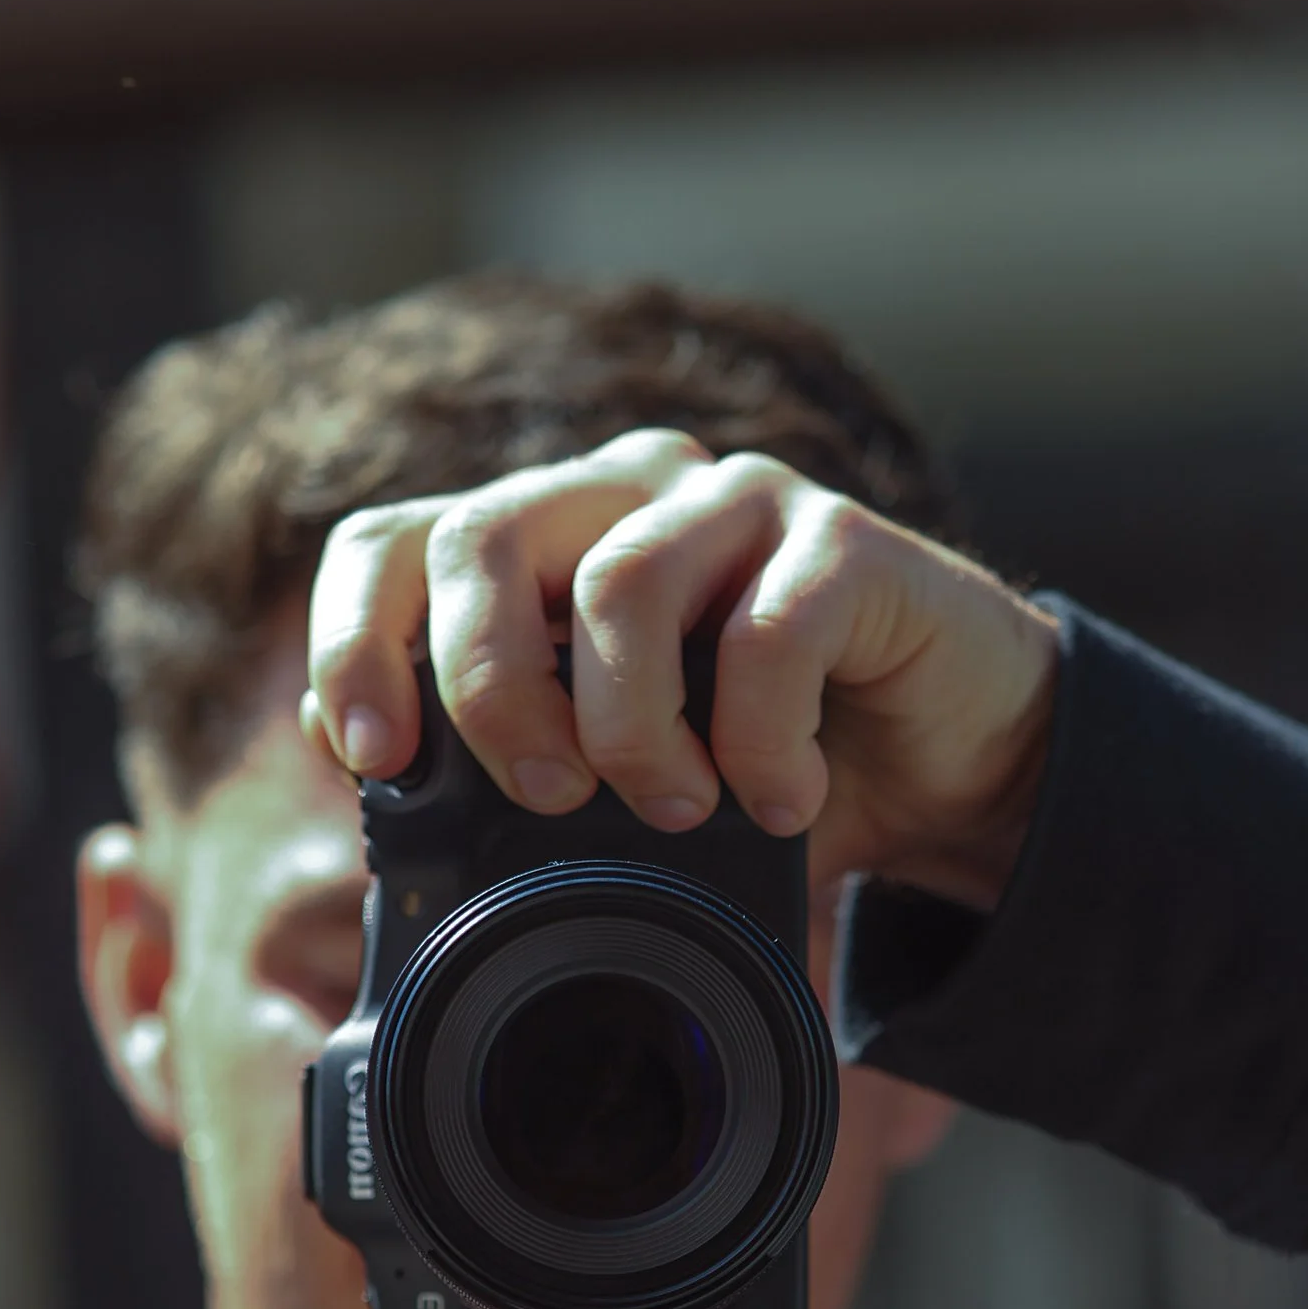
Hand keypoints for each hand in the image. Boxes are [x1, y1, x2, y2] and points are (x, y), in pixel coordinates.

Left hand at [302, 430, 1058, 907]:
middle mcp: (629, 497)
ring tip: (684, 811)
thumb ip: (505, 783)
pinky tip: (787, 801)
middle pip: (483, 535)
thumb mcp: (617, 793)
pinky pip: (767, 632)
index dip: (356, 640)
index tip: (368, 757)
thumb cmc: (768, 771)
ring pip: (620, 582)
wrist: (951, 771)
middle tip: (547, 796)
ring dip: (634, 732)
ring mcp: (739, 503)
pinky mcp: (847, 541)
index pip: (398, 540)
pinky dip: (762, 744)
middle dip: (488, 688)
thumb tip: (374, 809)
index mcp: (549, 544)